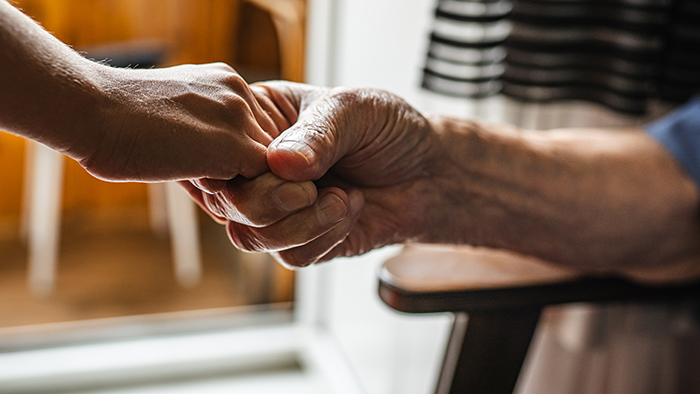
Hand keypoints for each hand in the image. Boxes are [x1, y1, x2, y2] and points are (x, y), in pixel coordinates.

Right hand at [78, 62, 292, 186]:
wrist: (92, 112)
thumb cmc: (118, 121)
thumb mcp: (173, 117)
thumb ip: (203, 134)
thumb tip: (217, 172)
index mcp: (226, 82)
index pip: (256, 129)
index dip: (238, 158)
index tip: (209, 171)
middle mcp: (240, 93)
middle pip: (267, 147)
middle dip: (245, 173)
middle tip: (209, 184)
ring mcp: (240, 118)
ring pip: (267, 167)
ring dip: (240, 185)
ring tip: (202, 186)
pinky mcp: (235, 147)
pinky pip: (259, 184)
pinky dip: (236, 195)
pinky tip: (202, 188)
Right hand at [215, 81, 443, 267]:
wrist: (431, 172)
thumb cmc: (389, 129)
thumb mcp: (354, 109)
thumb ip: (317, 133)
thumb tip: (280, 163)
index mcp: (259, 125)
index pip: (217, 149)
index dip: (238, 164)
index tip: (277, 163)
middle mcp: (261, 170)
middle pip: (226, 201)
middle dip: (272, 200)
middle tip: (312, 188)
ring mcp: (279, 209)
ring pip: (250, 236)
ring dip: (303, 223)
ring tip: (343, 198)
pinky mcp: (302, 242)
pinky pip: (290, 256)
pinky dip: (325, 238)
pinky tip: (350, 210)